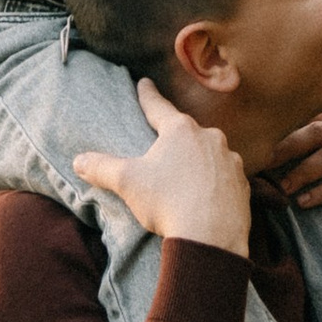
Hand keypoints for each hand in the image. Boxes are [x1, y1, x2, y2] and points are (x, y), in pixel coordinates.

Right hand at [74, 79, 250, 256]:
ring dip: (198, 163)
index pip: (158, 107)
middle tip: (164, 151)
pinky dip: (214, 184)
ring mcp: (230, 161)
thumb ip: (102, 167)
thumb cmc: (168, 203)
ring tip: (185, 183)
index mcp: (181, 131)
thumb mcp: (127, 182)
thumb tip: (78, 160)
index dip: (148, 96)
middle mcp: (210, 139)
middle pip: (187, 133)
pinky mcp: (242, 185)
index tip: (144, 83)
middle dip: (176, 139)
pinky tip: (205, 199)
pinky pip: (225, 179)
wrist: (211, 238)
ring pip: (210, 155)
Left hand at [261, 104, 321, 234]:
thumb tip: (266, 157)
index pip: (309, 119)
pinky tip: (306, 202)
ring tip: (283, 189)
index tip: (256, 149)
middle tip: (262, 165)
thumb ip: (315, 152)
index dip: (281, 133)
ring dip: (303, 172)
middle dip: (286, 148)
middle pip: (317, 130)